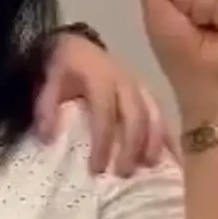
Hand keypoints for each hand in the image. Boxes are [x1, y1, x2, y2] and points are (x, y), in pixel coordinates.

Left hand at [35, 30, 170, 175]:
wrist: (77, 45)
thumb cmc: (62, 67)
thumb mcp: (48, 82)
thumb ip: (45, 108)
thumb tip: (46, 139)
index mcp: (100, 77)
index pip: (105, 112)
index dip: (103, 141)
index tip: (97, 168)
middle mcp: (125, 81)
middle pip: (135, 116)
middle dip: (131, 147)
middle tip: (123, 173)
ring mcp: (139, 86)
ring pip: (153, 114)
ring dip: (153, 142)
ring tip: (149, 167)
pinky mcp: (146, 92)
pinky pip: (160, 113)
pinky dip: (166, 134)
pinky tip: (172, 156)